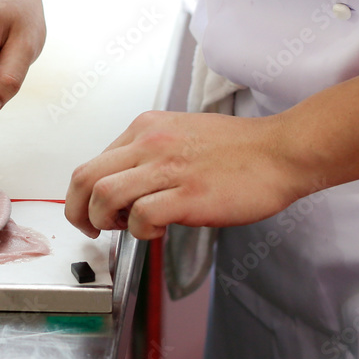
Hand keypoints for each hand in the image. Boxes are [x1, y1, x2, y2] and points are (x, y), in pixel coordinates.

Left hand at [65, 111, 302, 239]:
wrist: (282, 152)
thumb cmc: (240, 149)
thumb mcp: (182, 133)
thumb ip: (150, 154)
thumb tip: (126, 184)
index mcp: (146, 127)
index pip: (93, 162)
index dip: (86, 194)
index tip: (95, 211)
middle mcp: (150, 142)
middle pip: (84, 177)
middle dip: (77, 211)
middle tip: (90, 228)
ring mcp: (168, 167)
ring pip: (104, 195)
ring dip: (104, 221)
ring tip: (123, 229)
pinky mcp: (187, 194)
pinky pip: (140, 216)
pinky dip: (139, 231)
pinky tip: (156, 231)